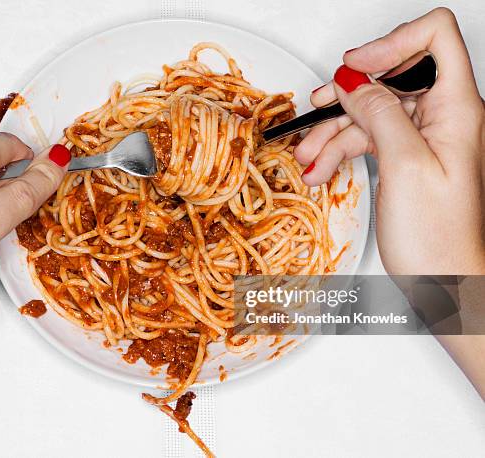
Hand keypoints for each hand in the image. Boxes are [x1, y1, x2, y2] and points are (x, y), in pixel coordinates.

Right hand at [294, 7, 484, 274]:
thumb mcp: (404, 166)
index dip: (390, 43)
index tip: (355, 66)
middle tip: (321, 107)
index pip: (433, 38)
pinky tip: (320, 169)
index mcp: (456, 108)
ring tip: (309, 156)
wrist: (443, 280)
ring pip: (370, 112)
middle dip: (349, 94)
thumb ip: (380, 114)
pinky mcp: (403, 156)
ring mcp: (421, 136)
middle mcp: (442, 117)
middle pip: (391, 77)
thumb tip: (354, 82)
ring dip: (334, 131)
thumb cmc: (439, 237)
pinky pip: (366, 138)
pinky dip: (339, 151)